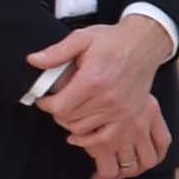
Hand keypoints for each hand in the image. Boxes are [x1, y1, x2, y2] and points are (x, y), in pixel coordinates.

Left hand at [27, 19, 175, 178]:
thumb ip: (56, 52)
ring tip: (69, 111)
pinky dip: (88, 139)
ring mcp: (120, 110)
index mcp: (93, 79)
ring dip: (70, 122)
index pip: (59, 106)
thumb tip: (33, 60)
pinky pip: (103, 138)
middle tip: (56, 102)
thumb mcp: (82, 38)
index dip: (46, 104)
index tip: (44, 99)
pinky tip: (81, 132)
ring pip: (82, 130)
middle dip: (57, 112)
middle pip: (68, 120)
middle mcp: (108, 98)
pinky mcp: (129, 116)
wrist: (144, 44)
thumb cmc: (113, 40)